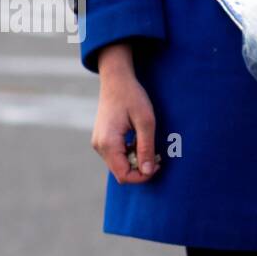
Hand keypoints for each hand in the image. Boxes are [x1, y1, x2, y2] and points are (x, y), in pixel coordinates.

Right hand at [91, 44, 158, 183]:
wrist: (116, 79)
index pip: (124, 175)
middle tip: (156, 155)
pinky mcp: (102, 139)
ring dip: (136, 160)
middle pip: (121, 172)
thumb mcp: (146, 121)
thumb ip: (146, 147)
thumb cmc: (132, 97)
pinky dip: (130, 153)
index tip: (157, 164)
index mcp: (108, 143)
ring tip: (148, 144)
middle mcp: (99, 146)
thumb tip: (147, 171)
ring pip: (119, 165)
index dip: (142, 176)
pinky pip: (117, 156)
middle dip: (140, 169)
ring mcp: (99, 143)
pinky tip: (139, 140)